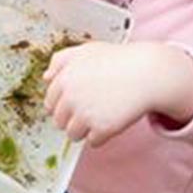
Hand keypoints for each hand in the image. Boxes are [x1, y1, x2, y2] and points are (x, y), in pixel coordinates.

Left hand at [43, 42, 192, 146]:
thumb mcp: (85, 50)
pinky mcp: (101, 128)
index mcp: (63, 79)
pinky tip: (112, 120)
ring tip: (102, 113)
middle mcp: (70, 97)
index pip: (50, 104)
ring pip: (73, 135)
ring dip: (86, 129)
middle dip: (73, 117)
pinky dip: (102, 136)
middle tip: (92, 107)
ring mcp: (85, 114)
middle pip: (59, 122)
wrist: (147, 73)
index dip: (64, 104)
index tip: (78, 100)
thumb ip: (60, 60)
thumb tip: (46, 78)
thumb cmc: (118, 60)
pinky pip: (93, 142)